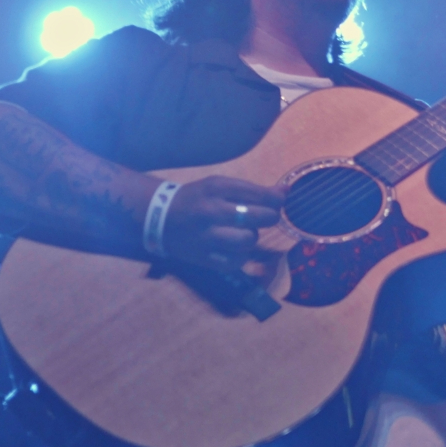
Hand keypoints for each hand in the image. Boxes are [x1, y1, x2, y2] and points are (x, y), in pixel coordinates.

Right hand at [160, 175, 285, 269]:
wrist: (159, 218)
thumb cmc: (196, 198)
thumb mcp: (220, 185)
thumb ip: (252, 190)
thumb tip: (286, 191)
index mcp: (218, 187)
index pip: (261, 194)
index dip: (276, 200)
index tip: (277, 201)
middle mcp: (213, 210)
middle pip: (260, 217)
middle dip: (269, 217)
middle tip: (264, 217)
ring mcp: (208, 236)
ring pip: (250, 240)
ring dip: (252, 236)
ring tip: (243, 232)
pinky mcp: (204, 257)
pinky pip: (237, 261)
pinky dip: (240, 256)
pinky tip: (232, 247)